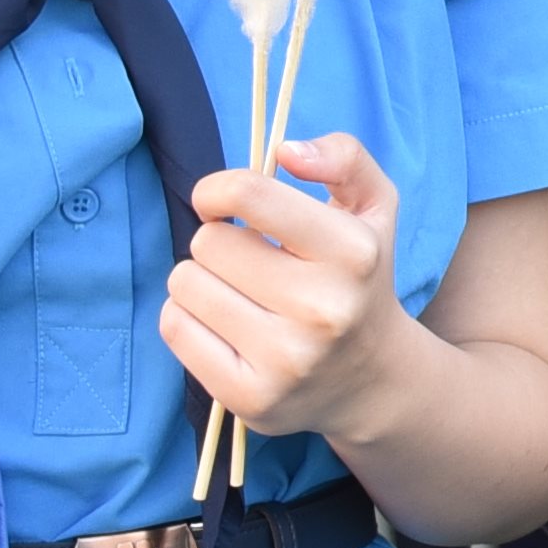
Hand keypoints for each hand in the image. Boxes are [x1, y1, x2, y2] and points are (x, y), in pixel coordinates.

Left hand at [169, 134, 420, 442]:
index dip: (218, 190)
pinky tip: (223, 325)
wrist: (371, 379)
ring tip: (237, 294)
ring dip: (201, 281)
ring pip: (184, 284)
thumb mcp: (373, 208)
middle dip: (218, 243)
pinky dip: (186, 320)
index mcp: (353, 252)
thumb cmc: (358, 279)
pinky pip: (174, 328)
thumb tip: (286, 150)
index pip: (247, 193)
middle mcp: (323, 309)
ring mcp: (286, 359)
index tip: (223, 203)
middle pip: (208, 241)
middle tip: (249, 263)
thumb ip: (344, 157)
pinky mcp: (251, 397)